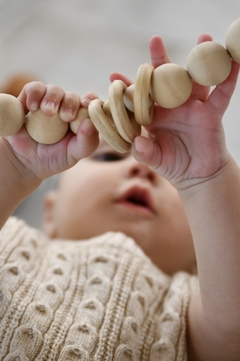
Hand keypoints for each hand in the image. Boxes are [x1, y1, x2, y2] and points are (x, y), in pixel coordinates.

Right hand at [0, 82, 98, 182]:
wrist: (25, 162)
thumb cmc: (54, 158)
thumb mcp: (73, 155)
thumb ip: (87, 143)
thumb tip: (91, 124)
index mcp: (81, 118)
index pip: (91, 103)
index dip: (91, 100)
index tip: (86, 105)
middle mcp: (66, 107)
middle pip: (72, 96)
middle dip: (71, 103)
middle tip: (66, 117)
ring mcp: (48, 101)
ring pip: (54, 90)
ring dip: (52, 98)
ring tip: (47, 112)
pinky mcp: (30, 98)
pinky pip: (34, 88)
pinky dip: (35, 94)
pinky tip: (33, 107)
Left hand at [110, 35, 238, 189]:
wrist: (197, 175)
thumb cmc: (172, 164)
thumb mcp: (155, 160)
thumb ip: (144, 152)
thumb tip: (137, 142)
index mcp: (155, 116)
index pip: (140, 98)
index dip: (129, 87)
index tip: (114, 76)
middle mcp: (173, 107)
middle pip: (166, 80)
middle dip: (160, 61)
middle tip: (155, 40)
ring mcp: (193, 107)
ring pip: (196, 80)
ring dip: (199, 60)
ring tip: (203, 39)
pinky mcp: (212, 113)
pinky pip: (222, 94)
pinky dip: (228, 78)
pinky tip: (232, 61)